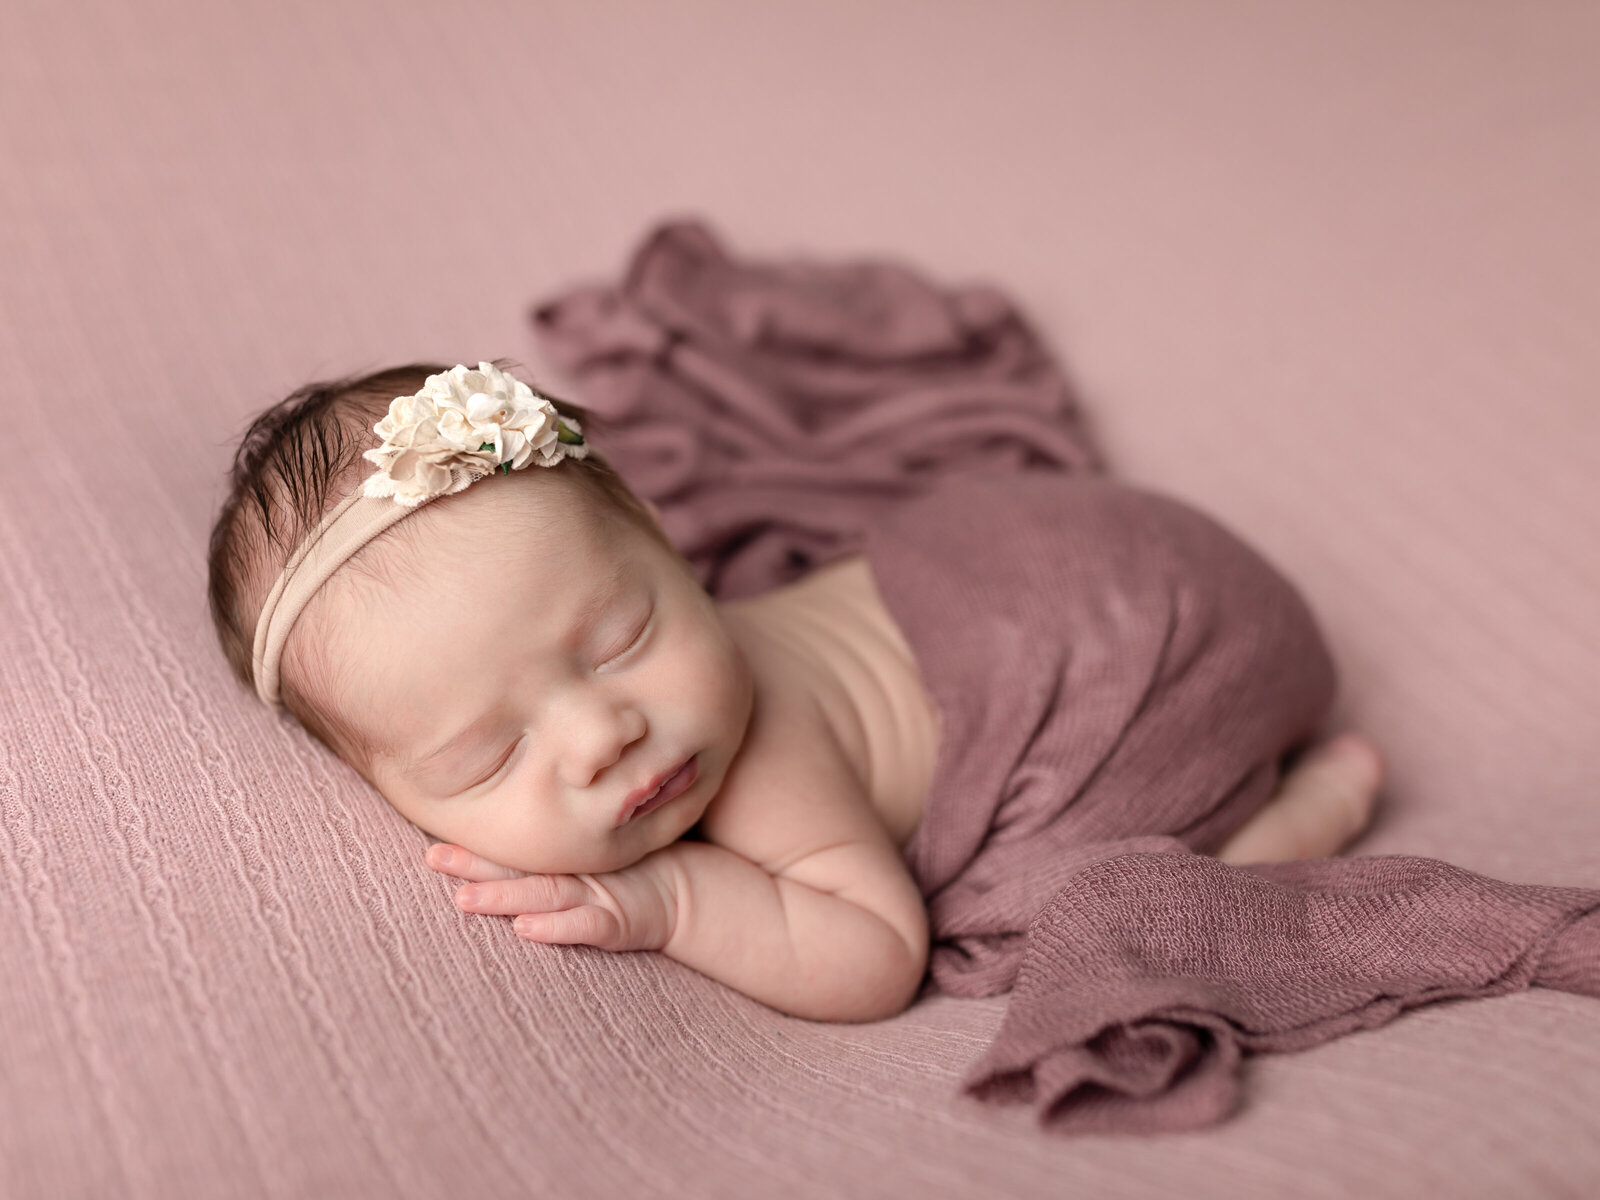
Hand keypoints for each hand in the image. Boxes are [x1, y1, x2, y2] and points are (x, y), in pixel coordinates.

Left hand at [424, 843, 680, 952]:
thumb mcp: (587, 859)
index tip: (432, 843)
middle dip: (475, 865)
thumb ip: (546, 854)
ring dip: (502, 898)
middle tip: (434, 858)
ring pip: (542, 895)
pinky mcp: (617, 923)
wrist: (684, 892)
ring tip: (464, 900)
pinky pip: (583, 925)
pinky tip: (526, 930)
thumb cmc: (629, 872)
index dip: (475, 848)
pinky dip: (555, 928)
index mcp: (561, 860)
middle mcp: (572, 873)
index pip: (512, 853)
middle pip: (517, 869)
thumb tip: (494, 840)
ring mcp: (595, 895)